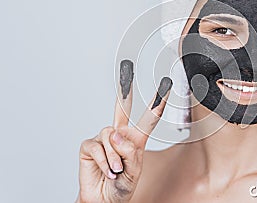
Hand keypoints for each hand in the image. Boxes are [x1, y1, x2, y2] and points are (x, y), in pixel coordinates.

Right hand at [77, 60, 171, 202]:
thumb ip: (130, 151)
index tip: (166, 86)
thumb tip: (116, 133)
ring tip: (116, 170)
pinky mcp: (89, 145)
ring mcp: (103, 138)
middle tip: (128, 66)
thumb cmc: (121, 186)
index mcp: (135, 140)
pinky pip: (98, 146)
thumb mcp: (134, 171)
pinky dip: (104, 161)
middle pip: (123, 108)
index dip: (157, 102)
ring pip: (111, 136)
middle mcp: (119, 135)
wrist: (103, 200)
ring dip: (115, 157)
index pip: (148, 118)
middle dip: (125, 88)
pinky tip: (107, 170)